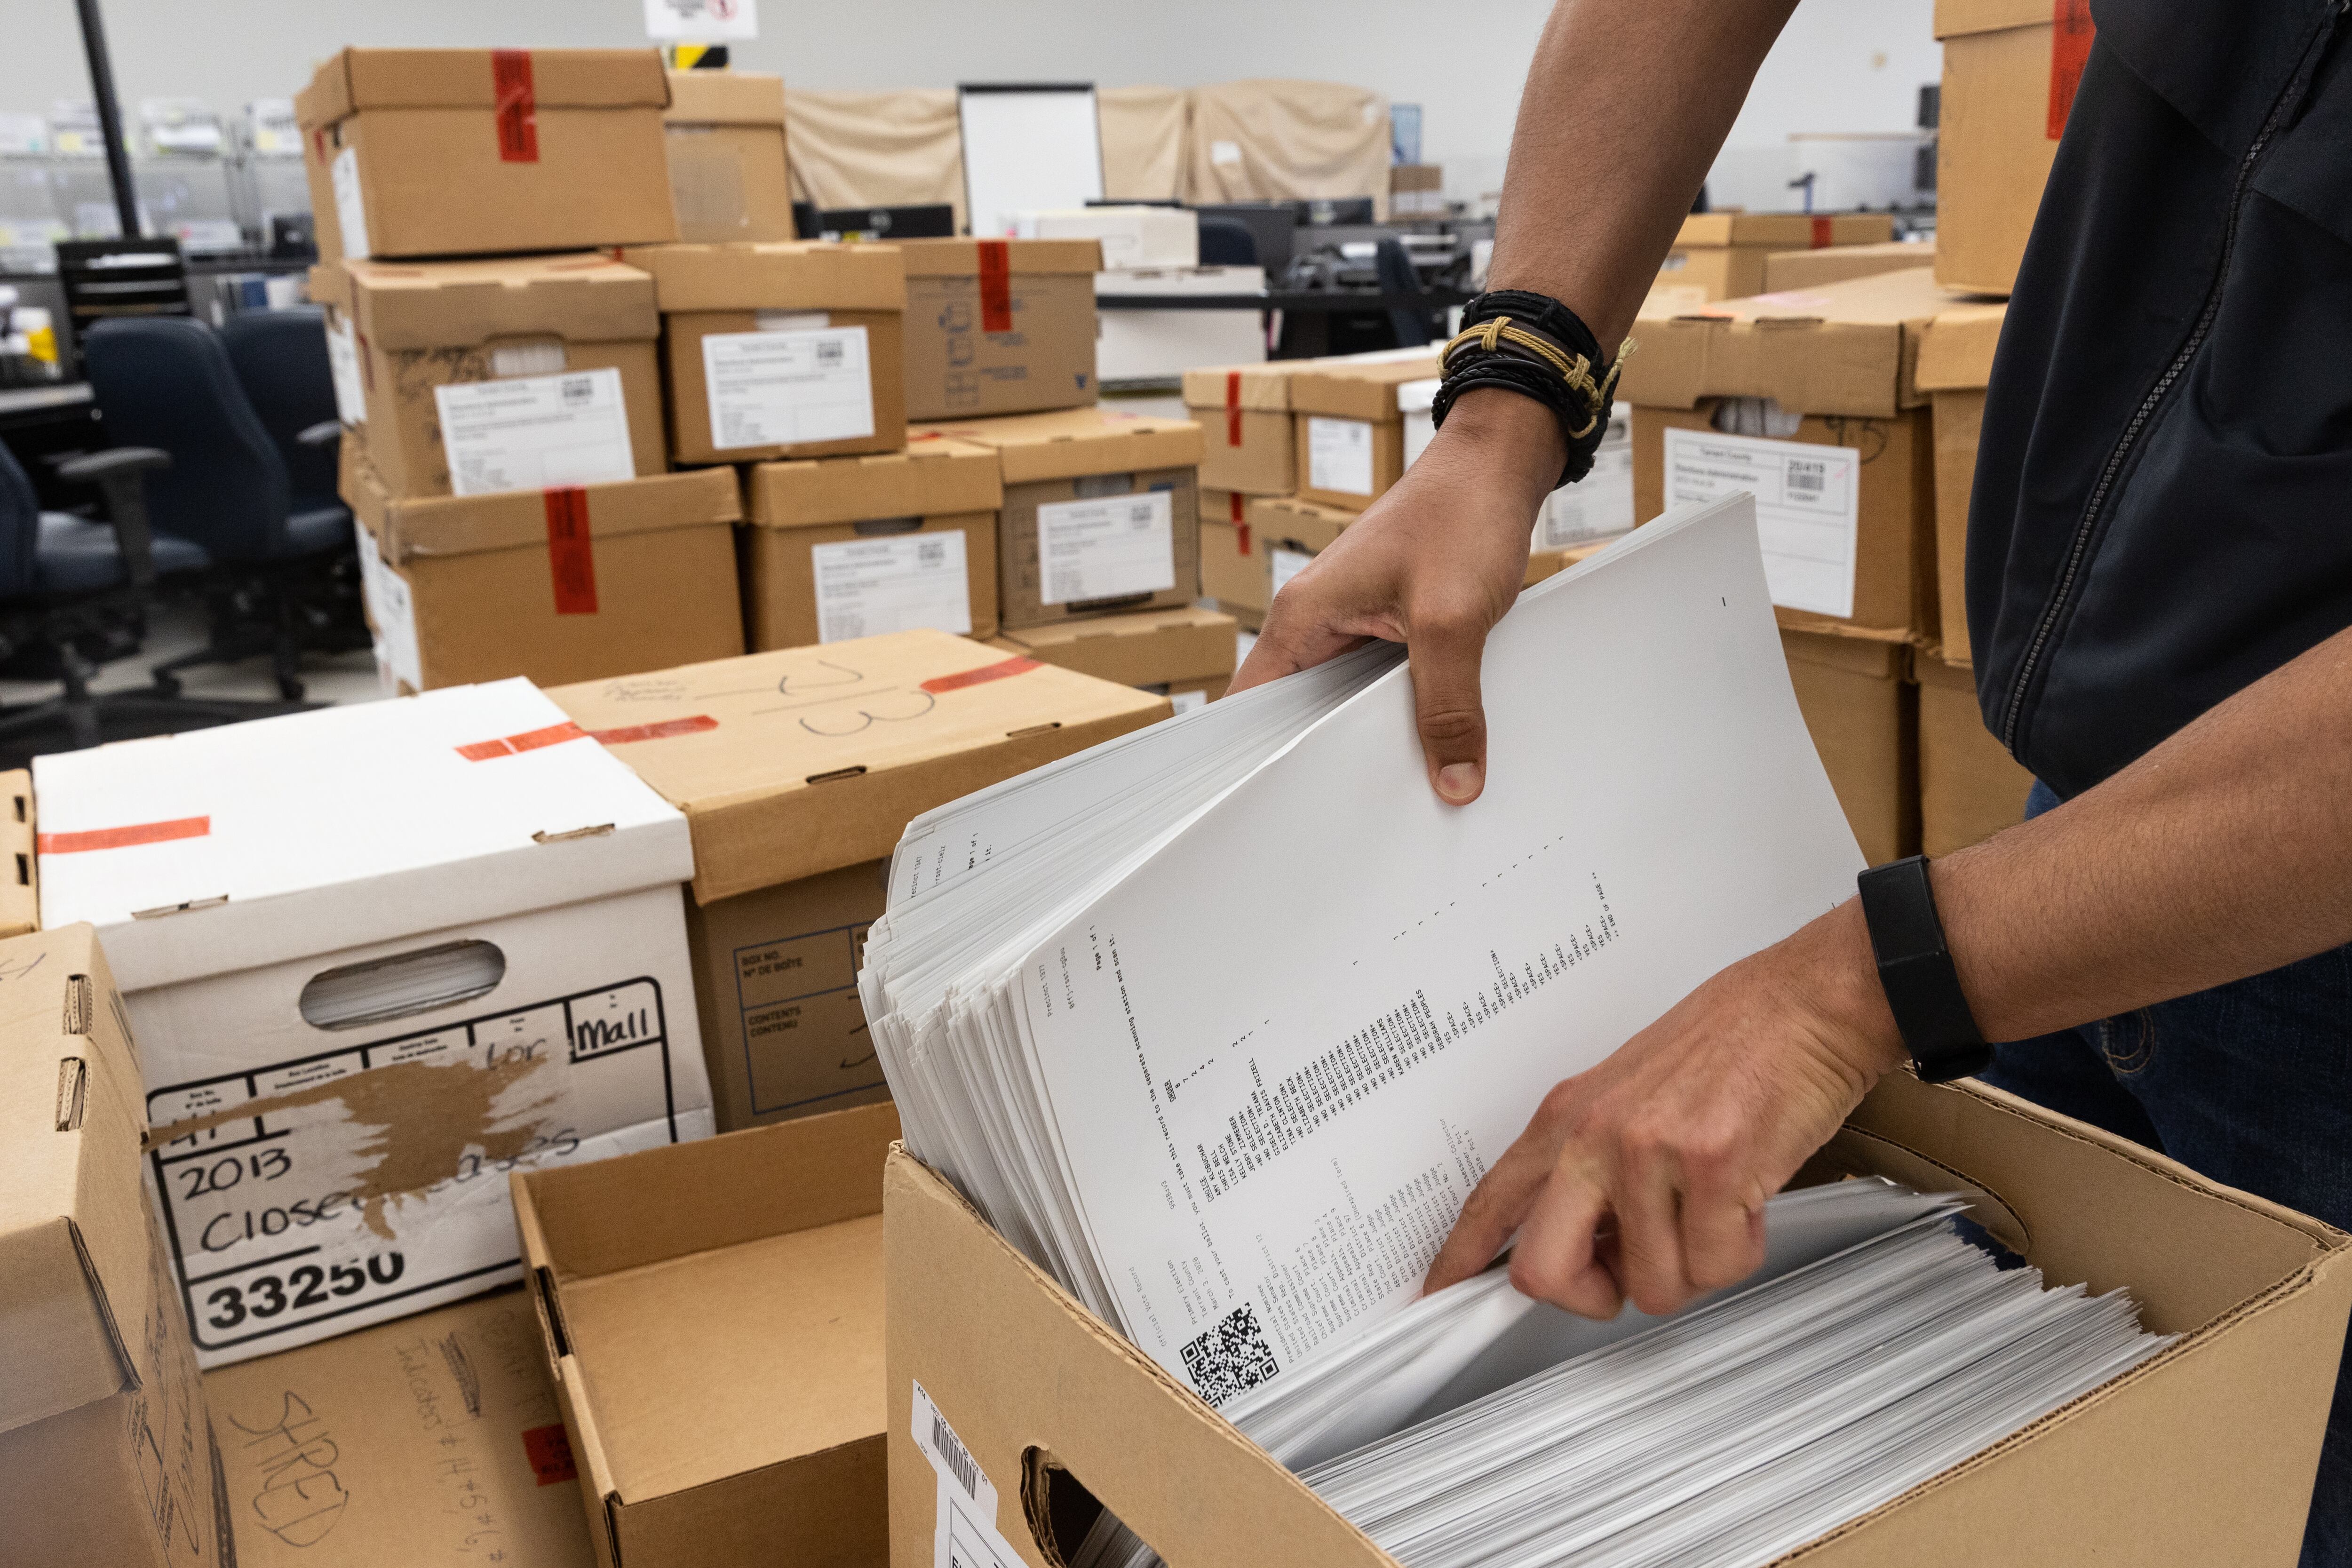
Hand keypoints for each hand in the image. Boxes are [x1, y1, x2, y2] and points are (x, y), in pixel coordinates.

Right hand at [1229, 388, 1565, 804]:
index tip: (1271, 816)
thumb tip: (1455, 782)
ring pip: (1349, 703)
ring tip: (1395, 791)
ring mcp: (1355, 623)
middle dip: (1326, 765)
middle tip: (1352, 821)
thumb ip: (1449, 705)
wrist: (1499, 464)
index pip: (1250, 708)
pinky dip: (1405, 714)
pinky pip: (1384, 685)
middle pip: (1301, 715)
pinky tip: (1434, 745)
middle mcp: (1319, 622)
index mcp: (1302, 617)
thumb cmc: (1461, 515)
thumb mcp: (1453, 620)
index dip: (1253, 763)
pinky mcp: (1391, 624)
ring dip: (1372, 739)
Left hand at [1423, 899, 1907, 1316]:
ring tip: (1715, 1205)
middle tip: (1628, 1272)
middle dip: (1591, 1297)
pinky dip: (1740, 1250)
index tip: (1438, 1293)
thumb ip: (1593, 1161)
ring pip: (1652, 1286)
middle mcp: (1595, 1136)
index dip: (1461, 1258)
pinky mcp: (1713, 1168)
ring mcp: (1650, 1153)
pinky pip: (1716, 1267)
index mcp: (1567, 1116)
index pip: (1493, 1199)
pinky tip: (1746, 1201)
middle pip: (1545, 1273)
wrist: (1806, 1004)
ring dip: (1693, 1265)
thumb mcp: (1631, 1093)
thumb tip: (1583, 1239)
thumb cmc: (1731, 1044)